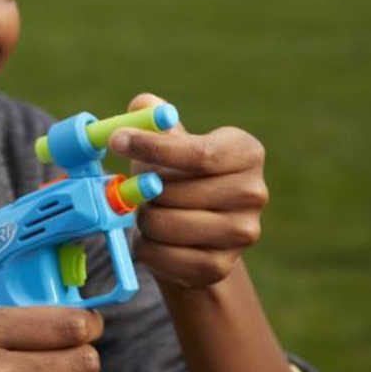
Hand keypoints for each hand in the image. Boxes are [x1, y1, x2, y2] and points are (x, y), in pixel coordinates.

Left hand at [109, 93, 268, 288]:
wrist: (196, 232)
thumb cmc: (178, 175)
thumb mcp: (169, 141)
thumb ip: (153, 118)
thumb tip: (143, 105)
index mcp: (246, 152)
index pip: (198, 153)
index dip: (153, 147)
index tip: (116, 140)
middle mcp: (254, 193)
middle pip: (176, 192)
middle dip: (145, 190)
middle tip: (138, 189)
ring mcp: (242, 233)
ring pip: (166, 224)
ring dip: (144, 219)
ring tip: (148, 212)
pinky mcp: (222, 266)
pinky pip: (165, 256)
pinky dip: (147, 247)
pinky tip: (152, 238)